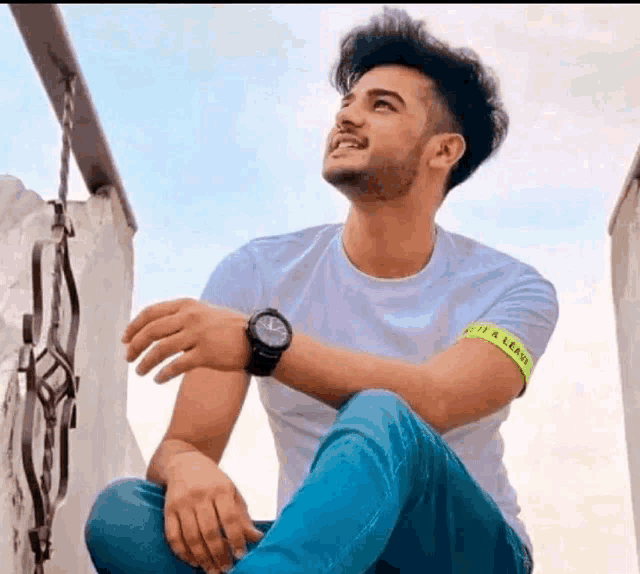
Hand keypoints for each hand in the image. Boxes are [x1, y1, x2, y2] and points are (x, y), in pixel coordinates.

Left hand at [121, 298, 249, 382]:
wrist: (257, 338)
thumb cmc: (230, 328)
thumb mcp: (206, 312)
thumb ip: (183, 315)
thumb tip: (158, 325)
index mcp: (187, 305)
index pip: (151, 313)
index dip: (134, 326)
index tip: (125, 339)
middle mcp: (190, 317)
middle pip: (151, 331)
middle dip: (135, 346)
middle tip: (128, 358)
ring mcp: (198, 335)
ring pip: (160, 350)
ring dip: (145, 362)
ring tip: (140, 372)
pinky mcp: (206, 354)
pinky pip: (176, 366)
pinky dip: (163, 374)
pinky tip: (158, 380)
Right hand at [164, 451, 264, 572]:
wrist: (184, 463)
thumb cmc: (213, 481)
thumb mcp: (231, 492)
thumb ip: (242, 515)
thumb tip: (257, 538)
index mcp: (220, 489)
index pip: (229, 518)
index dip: (236, 538)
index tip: (241, 555)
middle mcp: (201, 495)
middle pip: (209, 530)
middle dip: (219, 554)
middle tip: (225, 569)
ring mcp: (183, 503)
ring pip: (191, 536)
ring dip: (202, 557)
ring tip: (211, 569)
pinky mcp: (168, 510)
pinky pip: (173, 536)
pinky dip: (182, 552)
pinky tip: (193, 560)